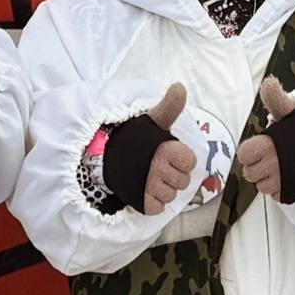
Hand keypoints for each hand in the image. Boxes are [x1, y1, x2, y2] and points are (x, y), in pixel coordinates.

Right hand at [101, 83, 196, 215]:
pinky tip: (145, 190)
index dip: (181, 160)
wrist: (104, 155)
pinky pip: (158, 208)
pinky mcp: (140, 201)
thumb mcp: (153, 119)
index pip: (190, 163)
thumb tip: (180, 86)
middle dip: (174, 176)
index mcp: (166, 148)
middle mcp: (158, 168)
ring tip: (150, 178)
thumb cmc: (135, 138)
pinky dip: (153, 202)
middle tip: (158, 167)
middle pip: (183, 182)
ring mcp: (149, 186)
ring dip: (163, 190)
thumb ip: (170, 106)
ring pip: (171, 196)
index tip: (168, 155)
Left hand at [236, 77, 294, 203]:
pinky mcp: (292, 193)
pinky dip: (280, 189)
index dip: (250, 151)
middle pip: (250, 173)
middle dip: (258, 166)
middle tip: (272, 156)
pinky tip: (289, 176)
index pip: (243, 155)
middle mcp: (272, 165)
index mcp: (267, 144)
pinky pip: (276, 196)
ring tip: (281, 167)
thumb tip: (268, 82)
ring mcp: (282, 181)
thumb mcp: (292, 110)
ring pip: (262, 186)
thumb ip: (275, 99)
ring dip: (269, 178)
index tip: (260, 148)